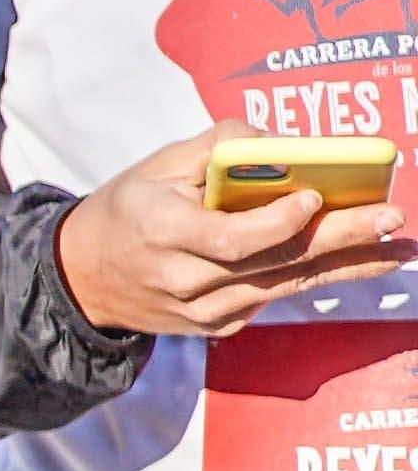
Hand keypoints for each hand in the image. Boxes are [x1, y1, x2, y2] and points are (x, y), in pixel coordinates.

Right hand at [60, 125, 412, 338]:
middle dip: (339, 239)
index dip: (277, 221)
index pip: (229, 237)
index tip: (316, 196)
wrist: (83, 279)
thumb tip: (279, 145)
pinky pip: (274, 295)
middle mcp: (183, 280)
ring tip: (396, 247)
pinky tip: (356, 260)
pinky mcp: (219, 325)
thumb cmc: (127, 210)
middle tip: (389, 218)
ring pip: (286, 284)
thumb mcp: (155, 167)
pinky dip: (316, 276)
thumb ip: (216, 149)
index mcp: (160, 231)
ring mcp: (203, 311)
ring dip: (348, 264)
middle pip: (274, 262)